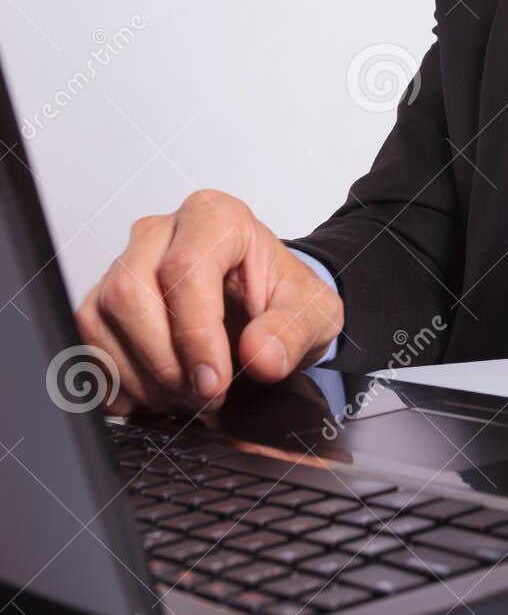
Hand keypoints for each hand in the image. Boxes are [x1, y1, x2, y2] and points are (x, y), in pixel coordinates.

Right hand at [75, 190, 343, 413]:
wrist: (265, 307)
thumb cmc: (284, 298)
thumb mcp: (314, 313)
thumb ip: (293, 332)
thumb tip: (261, 356)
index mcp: (215, 217)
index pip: (185, 268)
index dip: (195, 334)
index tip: (216, 383)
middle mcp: (161, 231)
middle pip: (130, 291)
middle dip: (164, 360)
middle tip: (203, 395)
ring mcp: (125, 262)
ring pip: (101, 316)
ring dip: (139, 375)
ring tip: (183, 397)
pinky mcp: (103, 298)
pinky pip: (86, 340)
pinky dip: (115, 381)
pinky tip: (154, 396)